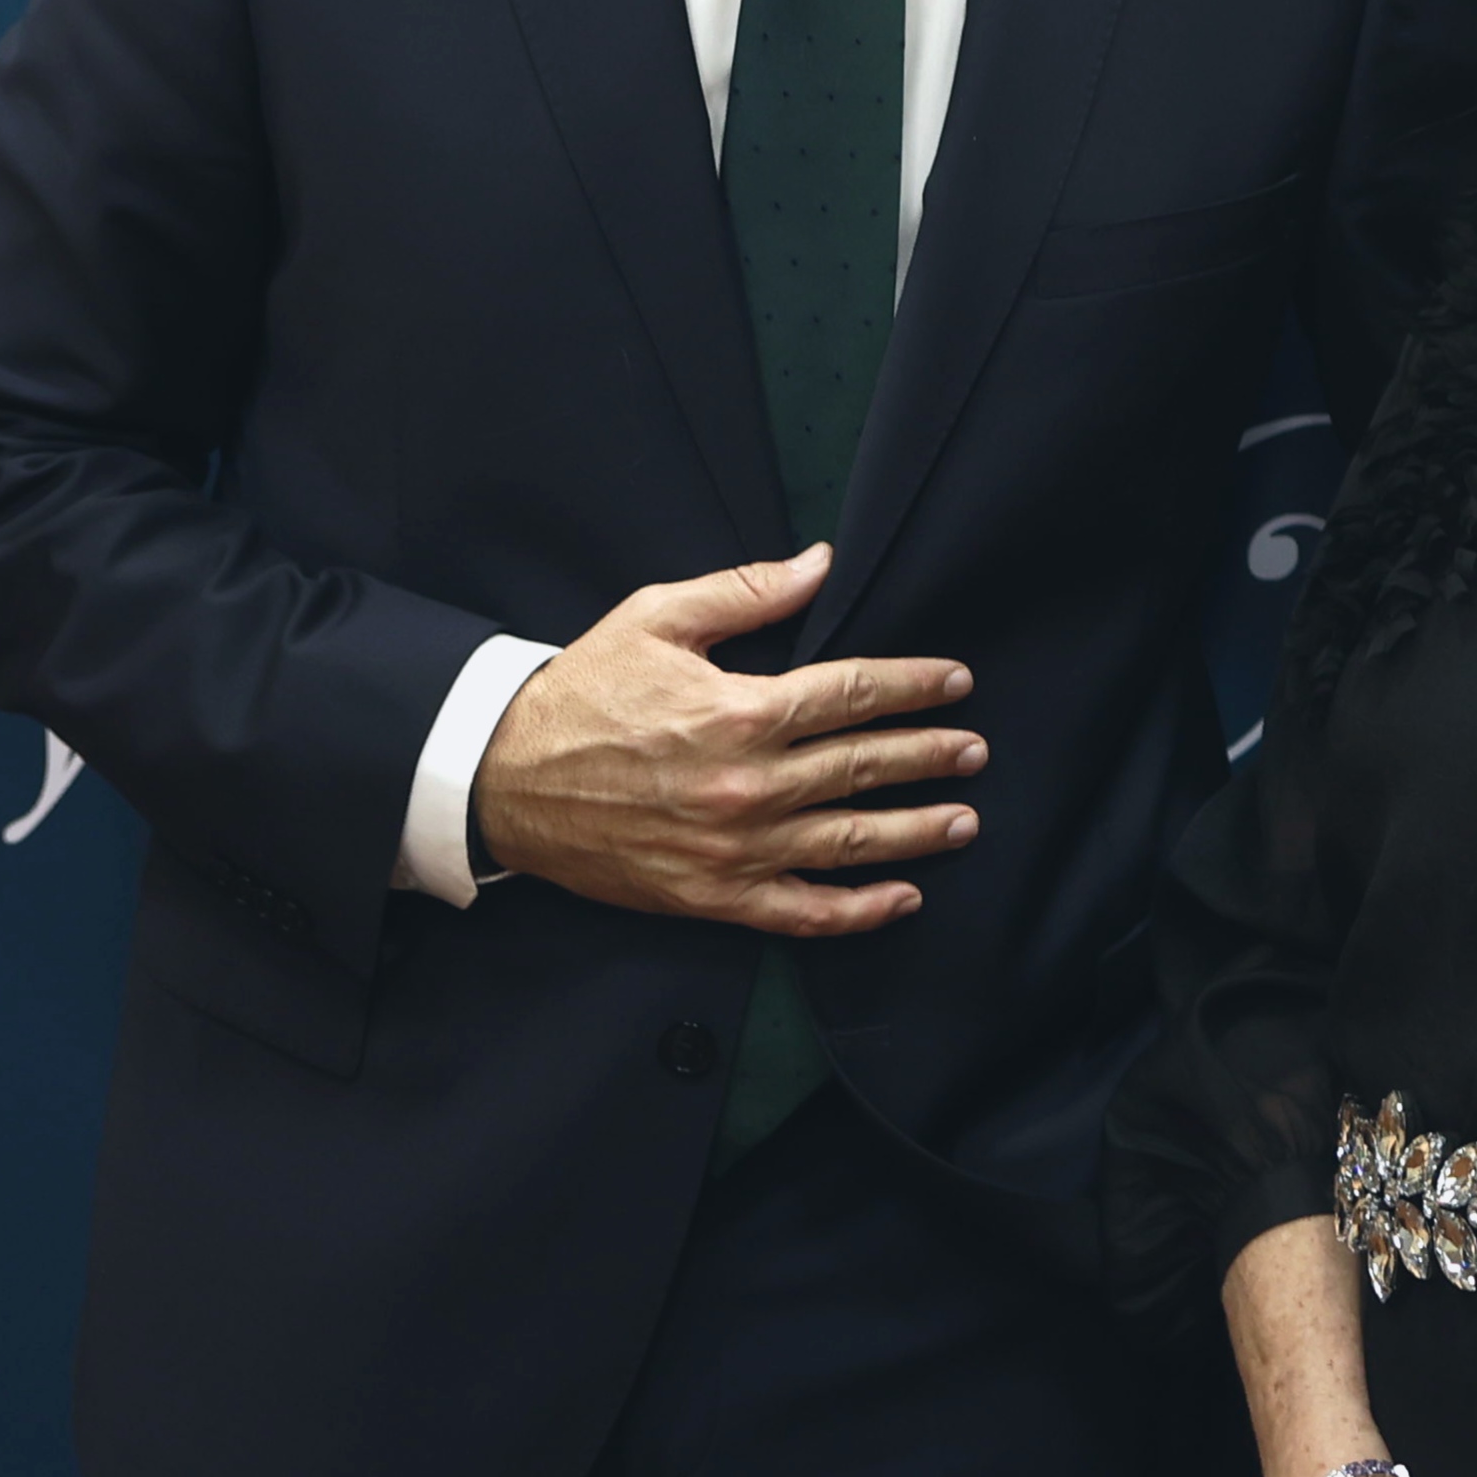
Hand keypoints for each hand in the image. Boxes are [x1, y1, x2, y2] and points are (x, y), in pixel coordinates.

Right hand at [469, 545, 980, 930]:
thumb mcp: (656, 618)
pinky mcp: (710, 896)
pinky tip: (902, 898)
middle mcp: (748, 785)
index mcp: (741, 711)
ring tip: (964, 821)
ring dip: (916, 833)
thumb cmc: (581, 692)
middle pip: (865, 768)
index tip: (957, 685)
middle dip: (931, 758)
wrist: (501, 778)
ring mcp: (733, 848)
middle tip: (976, 752)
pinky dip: (858, 911)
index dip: (915, 687)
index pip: (855, 694)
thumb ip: (746, 592)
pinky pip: (801, 913)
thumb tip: (821, 564)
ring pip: (849, 843)